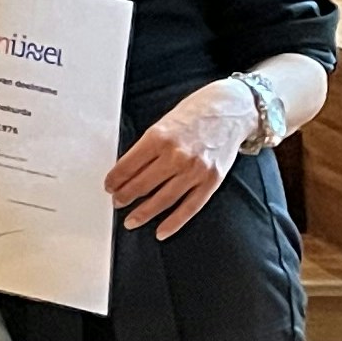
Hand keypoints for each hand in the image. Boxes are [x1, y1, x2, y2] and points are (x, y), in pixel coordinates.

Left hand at [107, 78, 255, 240]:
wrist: (232, 109)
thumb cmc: (195, 113)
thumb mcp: (164, 123)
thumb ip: (148, 147)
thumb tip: (127, 171)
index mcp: (159, 137)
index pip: (128, 166)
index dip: (115, 180)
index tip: (109, 186)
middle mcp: (176, 155)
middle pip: (142, 185)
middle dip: (125, 197)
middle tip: (117, 203)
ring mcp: (195, 170)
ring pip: (162, 200)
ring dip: (143, 213)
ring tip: (131, 220)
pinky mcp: (211, 181)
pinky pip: (189, 208)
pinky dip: (173, 223)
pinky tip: (160, 231)